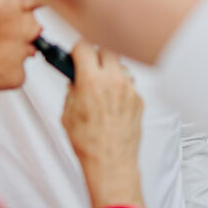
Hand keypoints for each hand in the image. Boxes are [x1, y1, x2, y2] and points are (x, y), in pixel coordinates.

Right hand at [61, 43, 144, 207]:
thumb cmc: (88, 143)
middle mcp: (114, 81)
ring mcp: (130, 89)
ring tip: (102, 86)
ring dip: (111, 70)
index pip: (85, 47)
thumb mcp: (67, 113)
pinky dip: (121, 87)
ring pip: (121, 66)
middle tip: (89, 67)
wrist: (110, 161)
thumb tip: (74, 78)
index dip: (77, 49)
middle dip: (96, 56)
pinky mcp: (140, 100)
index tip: (76, 53)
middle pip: (106, 50)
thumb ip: (72, 90)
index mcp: (91, 81)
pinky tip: (113, 102)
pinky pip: (130, 84)